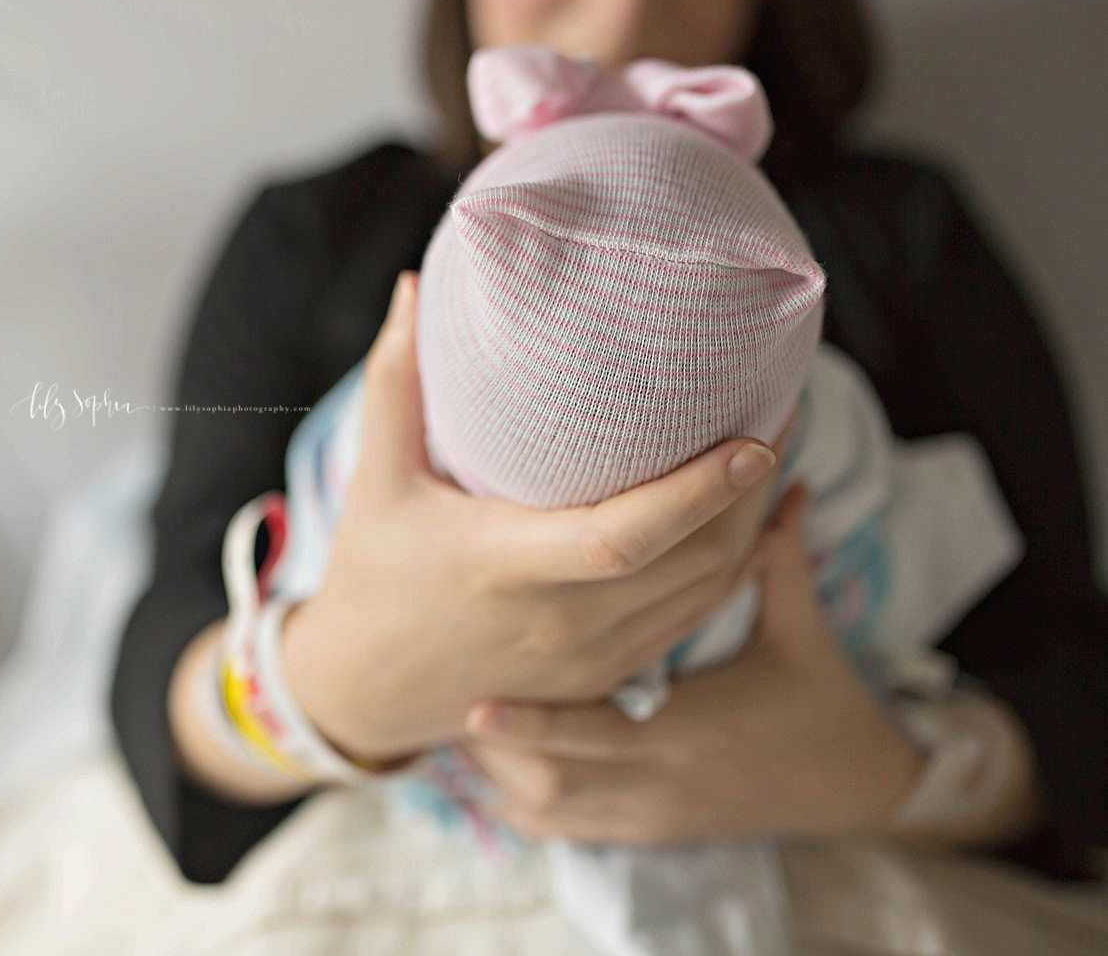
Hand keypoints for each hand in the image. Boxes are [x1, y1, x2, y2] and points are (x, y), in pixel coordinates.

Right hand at [281, 272, 782, 763]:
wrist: (367, 691)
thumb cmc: (371, 576)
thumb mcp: (376, 481)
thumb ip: (396, 384)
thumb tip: (413, 290)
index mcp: (504, 566)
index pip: (622, 537)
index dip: (696, 492)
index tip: (753, 437)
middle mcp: (560, 622)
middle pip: (691, 562)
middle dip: (751, 493)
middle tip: (784, 413)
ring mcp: (588, 658)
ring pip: (705, 595)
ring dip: (752, 528)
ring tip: (774, 457)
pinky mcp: (603, 677)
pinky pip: (690, 623)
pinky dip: (732, 572)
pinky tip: (749, 524)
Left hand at [462, 485, 928, 843]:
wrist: (855, 792)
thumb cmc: (824, 702)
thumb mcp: (799, 631)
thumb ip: (778, 556)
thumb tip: (782, 470)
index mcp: (693, 729)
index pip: (601, 732)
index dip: (534, 722)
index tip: (473, 700)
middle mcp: (663, 780)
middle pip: (556, 782)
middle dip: (498, 747)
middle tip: (445, 698)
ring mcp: (652, 814)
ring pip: (551, 810)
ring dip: (503, 773)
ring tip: (457, 719)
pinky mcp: (648, 830)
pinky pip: (566, 830)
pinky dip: (527, 803)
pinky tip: (493, 768)